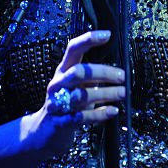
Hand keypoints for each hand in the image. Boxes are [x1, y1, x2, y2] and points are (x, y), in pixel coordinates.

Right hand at [22, 30, 124, 156]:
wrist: (44, 131)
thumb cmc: (65, 103)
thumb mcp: (74, 85)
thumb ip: (90, 75)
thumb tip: (117, 69)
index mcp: (63, 70)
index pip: (73, 49)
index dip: (88, 39)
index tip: (107, 35)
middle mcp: (58, 84)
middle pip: (79, 72)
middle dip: (103, 72)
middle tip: (122, 76)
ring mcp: (57, 102)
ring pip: (82, 95)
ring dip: (106, 94)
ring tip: (123, 93)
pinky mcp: (61, 122)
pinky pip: (82, 117)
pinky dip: (100, 114)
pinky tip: (113, 111)